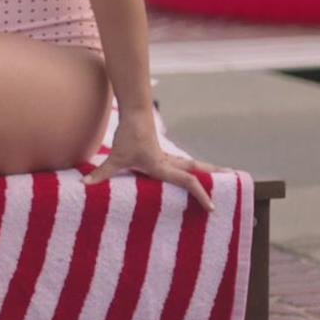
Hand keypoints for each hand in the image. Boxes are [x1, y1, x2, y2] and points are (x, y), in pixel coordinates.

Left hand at [83, 118, 223, 211]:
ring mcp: (167, 157)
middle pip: (197, 170)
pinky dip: (192, 170)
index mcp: (162, 167)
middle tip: (234, 180)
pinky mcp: (163, 153)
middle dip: (215, 176)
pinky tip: (194, 173)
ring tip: (223, 176)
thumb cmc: (127, 135)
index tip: (211, 207)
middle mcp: (169, 163)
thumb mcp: (114, 157)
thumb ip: (102, 174)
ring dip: (206, 172)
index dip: (200, 194)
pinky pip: (182, 165)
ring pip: (192, 166)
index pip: (187, 181)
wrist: (134, 113)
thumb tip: (85, 185)